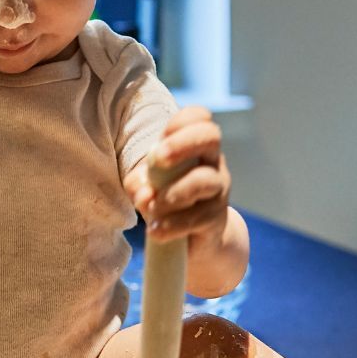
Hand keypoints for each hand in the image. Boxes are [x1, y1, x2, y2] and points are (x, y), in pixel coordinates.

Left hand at [124, 105, 231, 250]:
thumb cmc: (168, 200)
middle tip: (158, 159)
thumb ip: (138, 183)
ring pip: (204, 180)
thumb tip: (143, 193)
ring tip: (151, 207)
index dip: (180, 121)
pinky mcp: (216, 218)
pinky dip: (172, 224)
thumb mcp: (148, 186)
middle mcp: (212, 163)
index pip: (199, 117)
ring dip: (172, 192)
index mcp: (195, 147)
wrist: (195, 240)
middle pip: (210, 135)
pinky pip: (198, 217)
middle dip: (181, 143)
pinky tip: (155, 229)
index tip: (161, 138)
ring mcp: (218, 190)